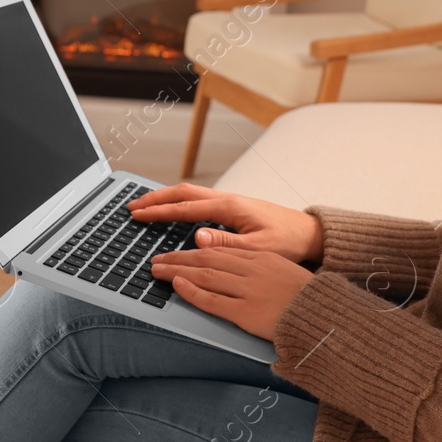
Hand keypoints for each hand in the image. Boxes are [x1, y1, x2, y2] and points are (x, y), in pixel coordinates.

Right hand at [128, 184, 323, 263]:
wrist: (309, 234)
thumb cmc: (288, 242)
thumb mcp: (258, 249)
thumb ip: (227, 244)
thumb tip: (197, 236)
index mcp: (230, 207)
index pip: (186, 207)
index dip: (159, 211)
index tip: (138, 214)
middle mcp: (228, 200)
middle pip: (183, 193)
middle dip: (155, 199)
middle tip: (132, 207)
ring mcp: (230, 202)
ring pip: (190, 194)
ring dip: (166, 199)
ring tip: (145, 206)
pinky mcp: (234, 209)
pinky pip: (199, 201)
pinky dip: (180, 203)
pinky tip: (174, 211)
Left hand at [150, 246, 314, 340]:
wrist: (323, 316)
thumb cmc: (305, 297)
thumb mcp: (280, 270)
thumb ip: (256, 265)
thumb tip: (230, 265)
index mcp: (261, 256)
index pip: (218, 250)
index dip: (193, 250)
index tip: (176, 252)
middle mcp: (252, 269)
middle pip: (206, 258)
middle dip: (178, 258)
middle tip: (157, 260)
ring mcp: (248, 289)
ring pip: (205, 275)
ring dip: (177, 271)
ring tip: (158, 271)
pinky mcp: (246, 312)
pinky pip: (212, 299)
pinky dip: (192, 291)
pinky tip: (177, 286)